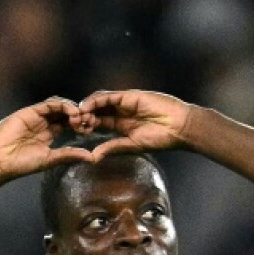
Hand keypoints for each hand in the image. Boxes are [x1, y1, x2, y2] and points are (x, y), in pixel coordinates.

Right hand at [0, 97, 93, 179]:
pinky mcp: (29, 111)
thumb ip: (69, 155)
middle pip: (65, 112)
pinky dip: (62, 105)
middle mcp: (43, 123)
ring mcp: (36, 116)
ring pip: (59, 105)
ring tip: (80, 118)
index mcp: (49, 134)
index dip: (80, 125)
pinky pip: (48, 104)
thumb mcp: (50, 159)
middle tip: (88, 123)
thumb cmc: (21, 164)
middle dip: (79, 115)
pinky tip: (72, 112)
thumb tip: (92, 157)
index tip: (89, 131)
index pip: (68, 124)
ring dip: (72, 109)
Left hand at [77, 90, 195, 160]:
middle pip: (96, 110)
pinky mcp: (128, 96)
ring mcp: (124, 103)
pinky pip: (108, 96)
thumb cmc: (161, 138)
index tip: (77, 134)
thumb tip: (93, 158)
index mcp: (121, 125)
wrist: (179, 127)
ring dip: (87, 108)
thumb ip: (113, 147)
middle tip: (74, 125)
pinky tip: (86, 108)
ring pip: (99, 102)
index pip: (99, 122)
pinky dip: (95, 101)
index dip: (87, 126)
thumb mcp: (132, 145)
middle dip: (83, 116)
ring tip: (78, 117)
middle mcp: (120, 112)